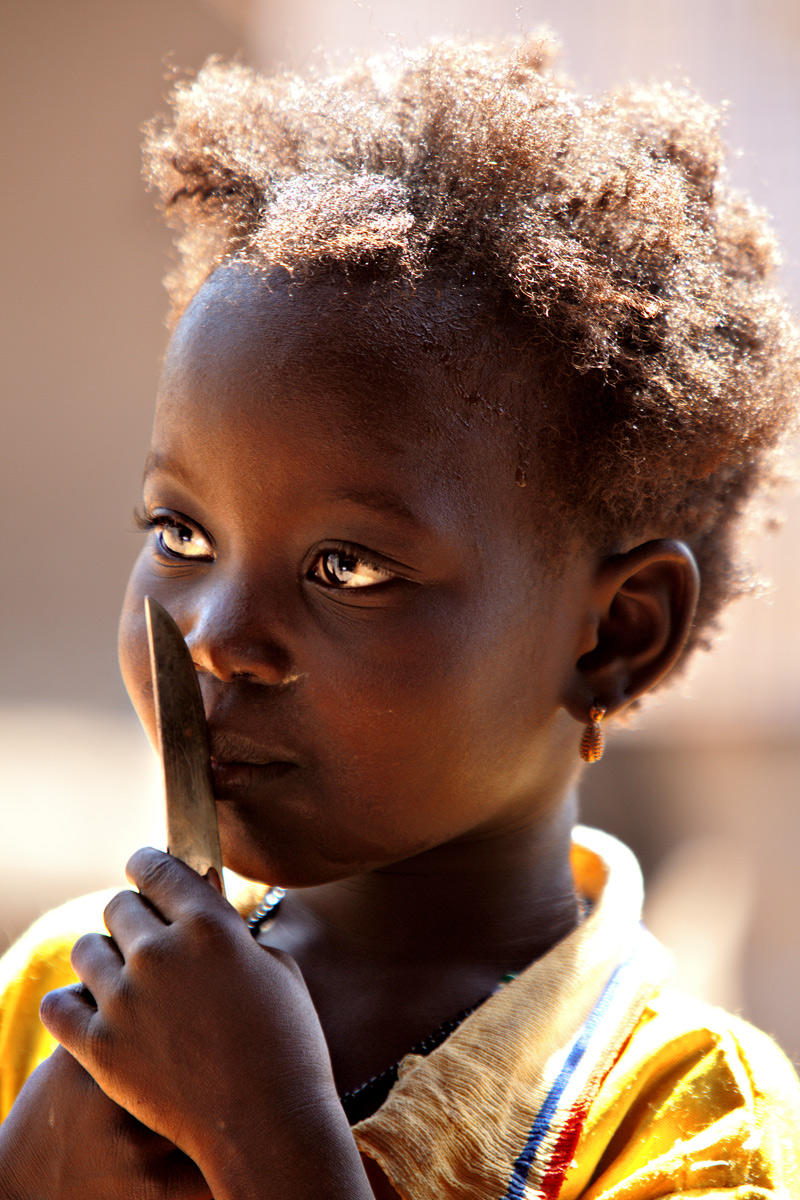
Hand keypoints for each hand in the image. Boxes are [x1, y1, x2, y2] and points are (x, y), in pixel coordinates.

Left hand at [39, 848, 370, 1199]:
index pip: (156, 866)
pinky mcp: (100, 1048)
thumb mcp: (274, 967)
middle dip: (132, 916)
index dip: (149, 864)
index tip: (146, 871)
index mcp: (208, 924)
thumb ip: (231, 928)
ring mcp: (125, 1001)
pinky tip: (94, 1010)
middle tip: (147, 938)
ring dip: (103, 957)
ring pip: (85, 950)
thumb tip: (203, 898)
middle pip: (118, 906)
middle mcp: (160, 953)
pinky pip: (58, 1005)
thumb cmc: (286, 1043)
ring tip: (122, 977)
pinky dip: (72, 1003)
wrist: (268, 1124)